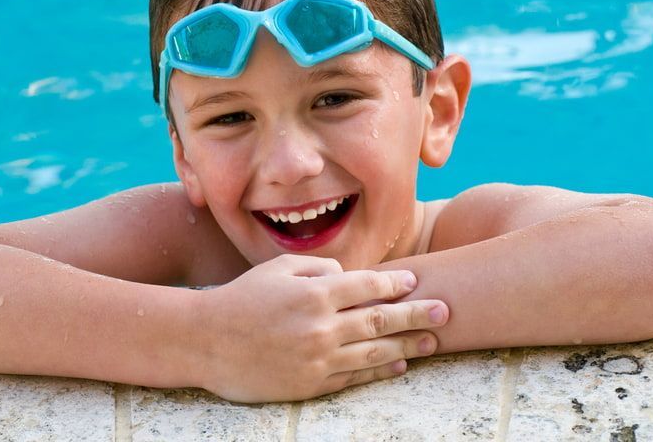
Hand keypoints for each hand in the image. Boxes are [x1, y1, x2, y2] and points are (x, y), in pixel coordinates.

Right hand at [194, 254, 447, 402]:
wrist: (205, 341)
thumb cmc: (241, 298)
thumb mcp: (277, 268)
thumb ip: (317, 268)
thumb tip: (349, 277)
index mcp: (314, 292)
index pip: (367, 286)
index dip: (396, 284)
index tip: (416, 282)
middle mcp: (321, 325)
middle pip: (380, 320)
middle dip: (417, 315)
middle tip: (446, 311)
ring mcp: (317, 358)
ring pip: (374, 352)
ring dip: (407, 345)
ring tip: (432, 342)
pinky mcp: (310, 384)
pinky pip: (354, 378)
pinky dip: (380, 371)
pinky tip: (398, 364)